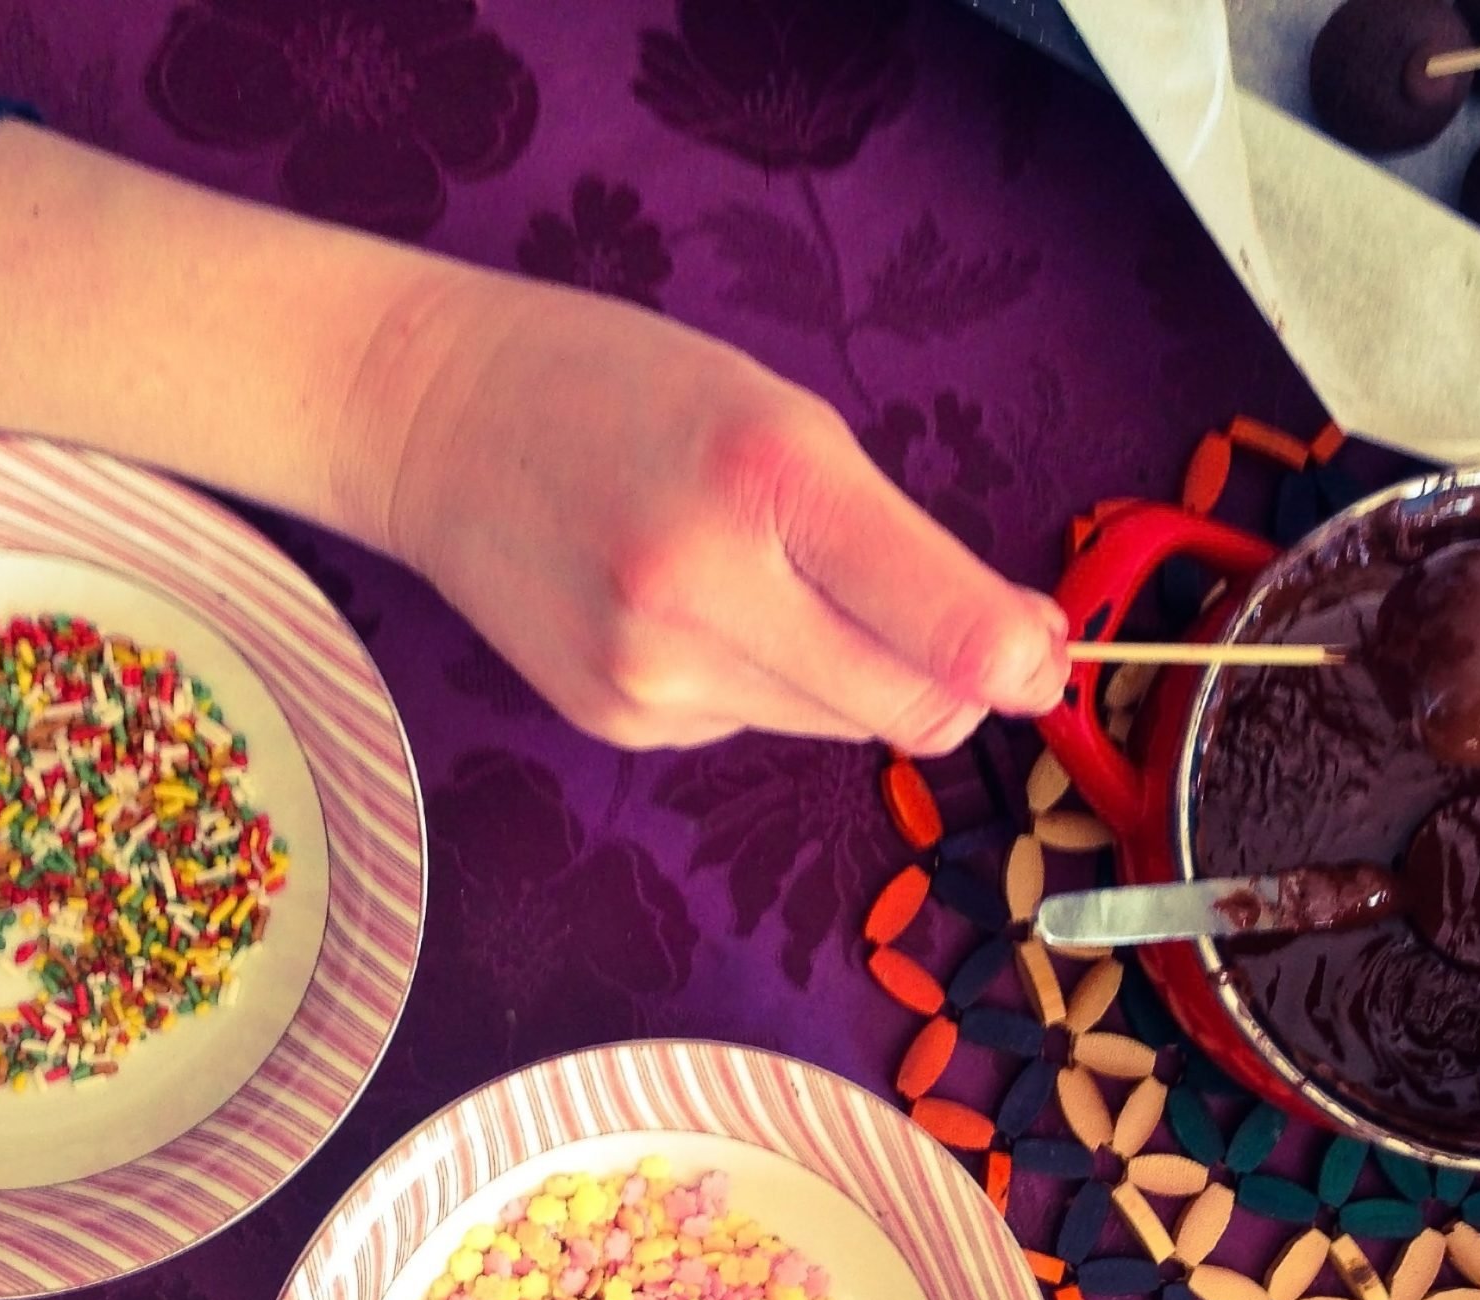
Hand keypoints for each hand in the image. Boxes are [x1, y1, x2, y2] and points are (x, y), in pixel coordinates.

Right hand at [353, 270, 1068, 751]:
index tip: (1042, 655)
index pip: (944, 628)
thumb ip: (899, 539)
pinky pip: (753, 727)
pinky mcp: (618, 723)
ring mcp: (652, 675)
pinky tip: (695, 615)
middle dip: (953, 682)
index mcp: (769, 479)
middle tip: (953, 631)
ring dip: (849, 676)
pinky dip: (760, 682)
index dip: (1020, 660)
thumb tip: (1013, 653)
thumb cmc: (626, 392)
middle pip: (907, 709)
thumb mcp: (781, 414)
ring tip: (768, 586)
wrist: (437, 423)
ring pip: (837, 727)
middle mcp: (705, 591)